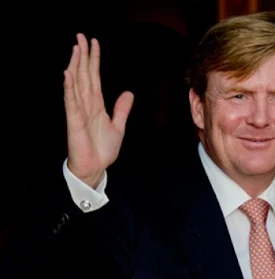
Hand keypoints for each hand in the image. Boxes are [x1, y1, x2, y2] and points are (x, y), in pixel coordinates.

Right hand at [63, 33, 133, 187]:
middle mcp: (86, 104)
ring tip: (76, 48)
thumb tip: (128, 93)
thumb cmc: (103, 150)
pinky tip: (67, 73)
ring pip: (77, 84)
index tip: (93, 43)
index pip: (94, 77)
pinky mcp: (74, 121)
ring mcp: (79, 111)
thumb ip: (121, 109)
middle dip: (83, 56)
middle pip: (84, 75)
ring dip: (76, 66)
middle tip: (81, 36)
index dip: (94, 60)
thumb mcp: (118, 126)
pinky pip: (71, 101)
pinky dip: (69, 87)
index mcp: (96, 105)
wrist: (95, 168)